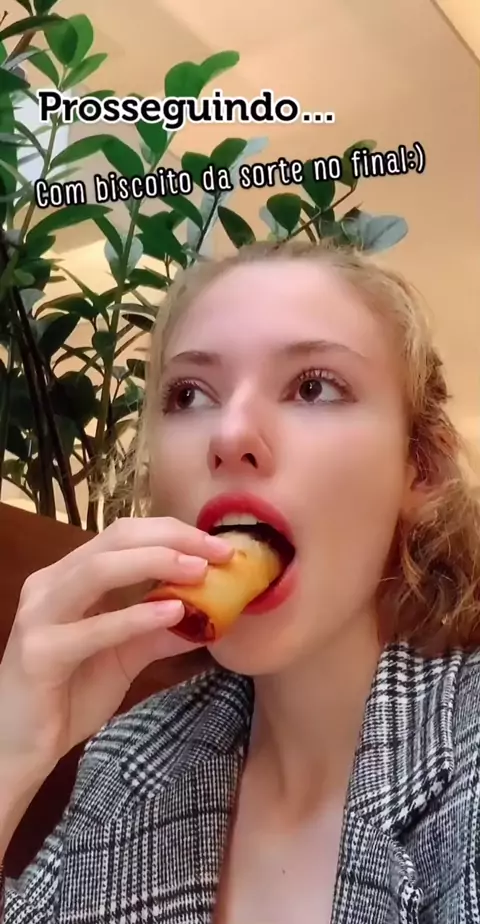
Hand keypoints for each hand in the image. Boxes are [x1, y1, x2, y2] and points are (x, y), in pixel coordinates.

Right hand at [0, 517, 231, 781]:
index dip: (174, 532)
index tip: (219, 546)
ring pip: (99, 569)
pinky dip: (135, 617)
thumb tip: (209, 614)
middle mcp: (50, 584)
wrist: (18, 747)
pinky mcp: (39, 652)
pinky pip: (93, 629)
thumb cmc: (68, 695)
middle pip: (115, 538)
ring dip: (156, 563)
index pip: (124, 534)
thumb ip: (158, 632)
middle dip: (173, 539)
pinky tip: (172, 614)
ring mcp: (40, 615)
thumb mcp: (125, 657)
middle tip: (219, 552)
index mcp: (69, 576)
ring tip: (199, 571)